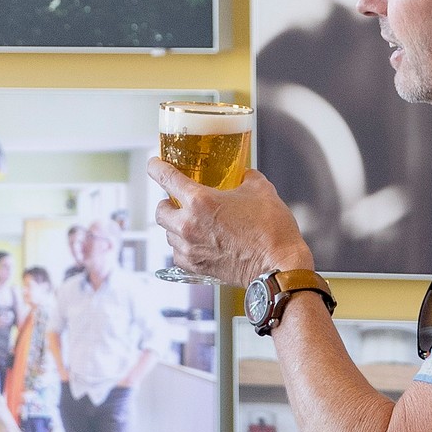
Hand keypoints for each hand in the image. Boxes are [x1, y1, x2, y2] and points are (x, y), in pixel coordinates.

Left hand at [146, 162, 309, 289]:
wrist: (277, 266)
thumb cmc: (271, 229)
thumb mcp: (261, 190)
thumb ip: (246, 177)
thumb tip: (244, 175)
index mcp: (200, 200)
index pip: (165, 177)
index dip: (156, 167)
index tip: (154, 164)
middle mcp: (188, 224)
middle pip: (160, 210)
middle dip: (167, 202)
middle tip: (177, 200)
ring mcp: (190, 248)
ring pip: (167, 233)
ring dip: (175, 226)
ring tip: (191, 223)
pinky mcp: (196, 267)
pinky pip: (177, 253)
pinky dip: (182, 246)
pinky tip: (196, 242)